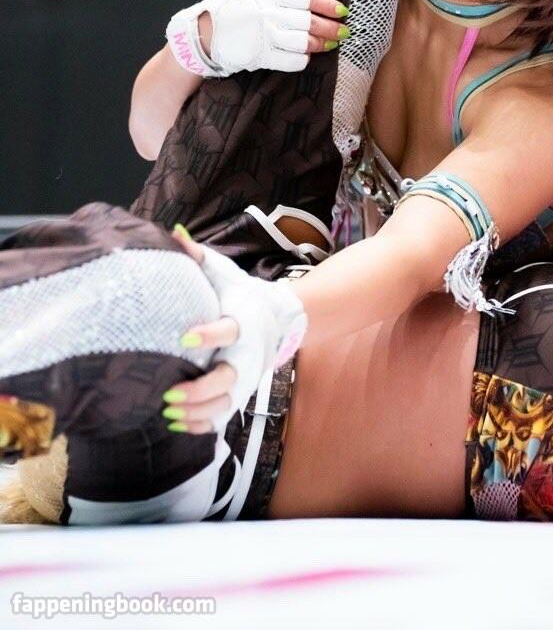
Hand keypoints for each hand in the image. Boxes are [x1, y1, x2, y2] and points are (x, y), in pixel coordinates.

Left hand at [164, 228, 306, 435]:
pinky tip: (179, 424)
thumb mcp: (224, 273)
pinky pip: (223, 417)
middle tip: (169, 393)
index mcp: (243, 322)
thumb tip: (174, 233)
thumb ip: (198, 257)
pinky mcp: (240, 392)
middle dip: (199, 390)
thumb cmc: (240, 294)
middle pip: (227, 378)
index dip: (209, 335)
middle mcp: (247, 355)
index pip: (229, 330)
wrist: (277, 318)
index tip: (184, 337)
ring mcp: (245, 378)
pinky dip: (202, 425)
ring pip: (224, 404)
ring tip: (169, 411)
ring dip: (197, 413)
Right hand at [166, 0, 349, 79]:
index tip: (342, 10)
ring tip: (332, 44)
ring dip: (322, 44)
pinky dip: (304, 59)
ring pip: (304, 42)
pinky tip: (309, 55)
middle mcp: (267, 12)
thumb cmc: (230, 3)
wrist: (202, 33)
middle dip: (332, 27)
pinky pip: (291, 61)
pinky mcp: (260, 56)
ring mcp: (264, 35)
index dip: (328, 5)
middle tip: (345, 31)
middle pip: (310, 21)